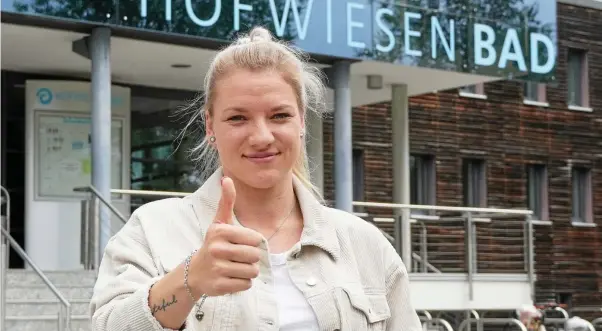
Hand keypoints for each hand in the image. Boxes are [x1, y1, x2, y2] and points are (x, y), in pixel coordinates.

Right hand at [189, 176, 262, 296]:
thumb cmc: (213, 244)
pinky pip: (246, 285)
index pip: (255, 239)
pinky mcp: (219, 286)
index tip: (238, 244)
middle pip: (255, 256)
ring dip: (247, 271)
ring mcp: (217, 269)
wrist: (194, 272)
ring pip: (252, 271)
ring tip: (234, 267)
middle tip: (237, 257)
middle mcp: (217, 249)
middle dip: (250, 258)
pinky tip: (230, 277)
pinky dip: (242, 283)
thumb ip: (227, 201)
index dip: (251, 243)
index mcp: (220, 232)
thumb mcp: (219, 222)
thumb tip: (227, 178)